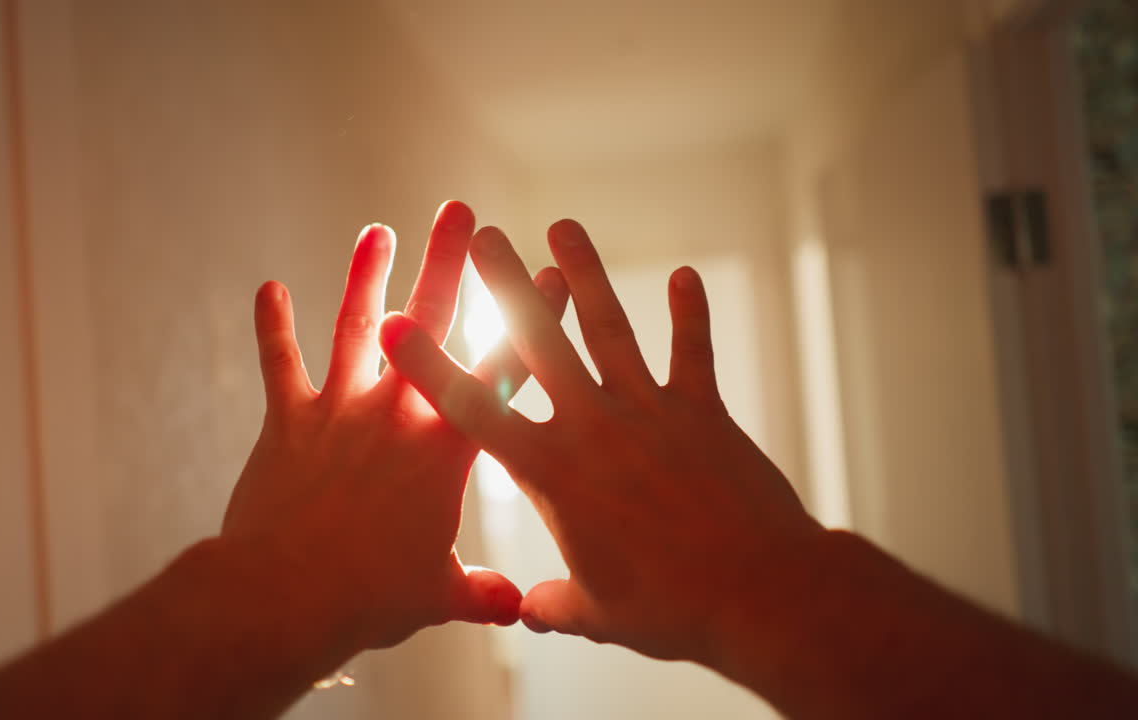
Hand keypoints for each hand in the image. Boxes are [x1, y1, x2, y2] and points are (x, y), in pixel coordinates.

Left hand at [220, 202, 568, 651]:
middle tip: (461, 211)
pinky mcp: (288, 419)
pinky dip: (273, 325)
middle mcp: (397, 414)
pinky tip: (268, 287)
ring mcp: (340, 409)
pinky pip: (280, 362)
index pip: (501, 371)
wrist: (289, 594)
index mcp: (446, 450)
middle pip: (429, 323)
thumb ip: (483, 592)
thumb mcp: (439, 596)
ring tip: (377, 229)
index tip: (549, 274)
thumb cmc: (371, 597)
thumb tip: (518, 606)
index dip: (530, 321)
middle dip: (449, 262)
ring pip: (356, 326)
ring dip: (366, 274)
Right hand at [380, 220, 825, 666]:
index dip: (430, 366)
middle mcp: (591, 429)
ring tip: (562, 227)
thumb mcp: (596, 613)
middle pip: (538, 343)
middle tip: (483, 235)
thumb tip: (526, 608)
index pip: (473, 411)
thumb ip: (553, 601)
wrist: (758, 594)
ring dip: (584, 275)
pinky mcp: (702, 412)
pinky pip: (691, 352)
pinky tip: (687, 276)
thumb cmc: (670, 610)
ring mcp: (648, 413)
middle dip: (506, 285)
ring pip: (608, 329)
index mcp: (551, 474)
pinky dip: (690, 314)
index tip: (396, 326)